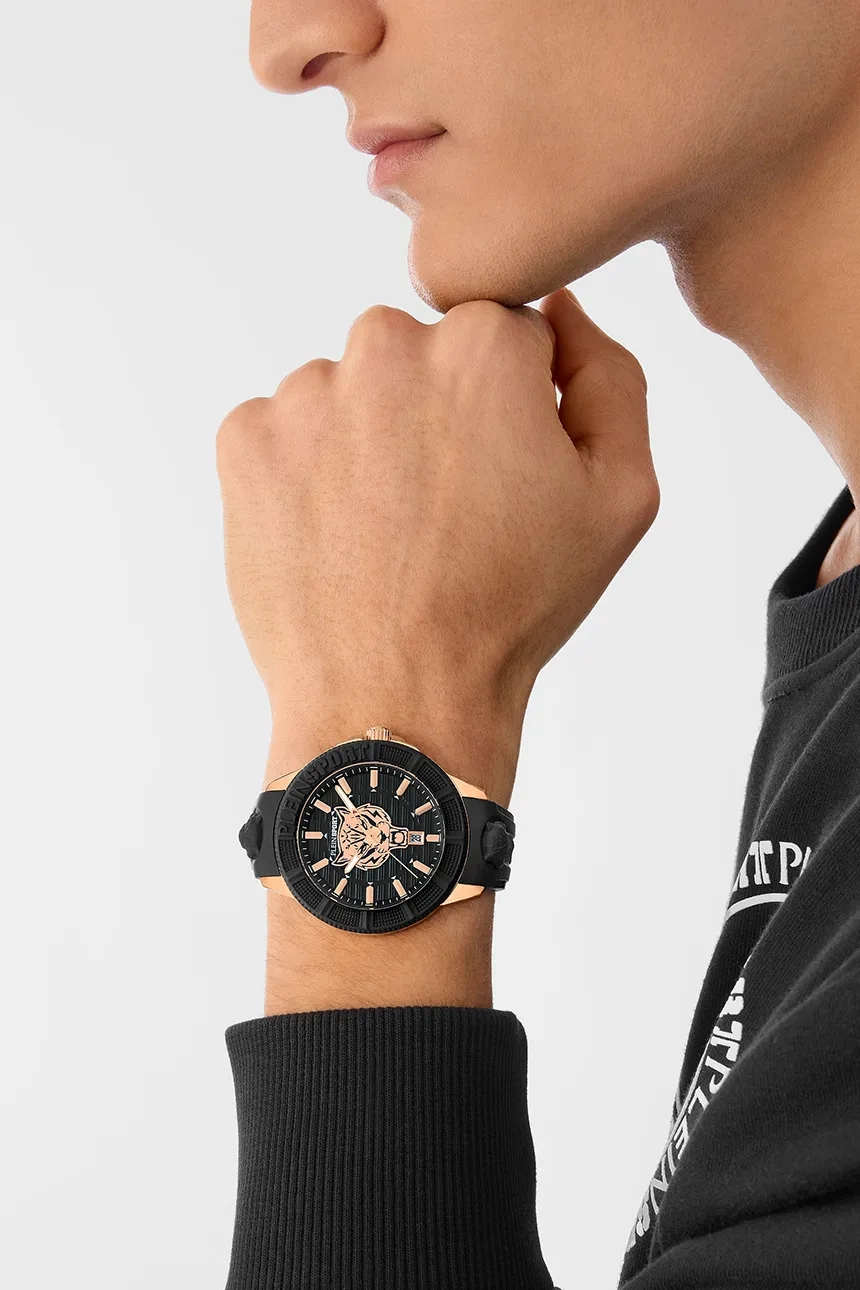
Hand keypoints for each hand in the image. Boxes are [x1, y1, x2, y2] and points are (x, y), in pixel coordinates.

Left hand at [217, 290, 657, 804]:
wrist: (398, 700)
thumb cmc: (514, 606)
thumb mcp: (621, 496)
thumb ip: (610, 378)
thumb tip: (563, 311)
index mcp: (484, 344)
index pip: (505, 337)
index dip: (513, 408)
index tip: (502, 476)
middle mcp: (385, 344)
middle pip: (421, 354)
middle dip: (437, 412)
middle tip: (445, 511)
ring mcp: (305, 391)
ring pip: (349, 392)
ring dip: (368, 442)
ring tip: (387, 534)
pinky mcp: (245, 440)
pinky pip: (286, 431)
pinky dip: (306, 473)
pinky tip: (336, 536)